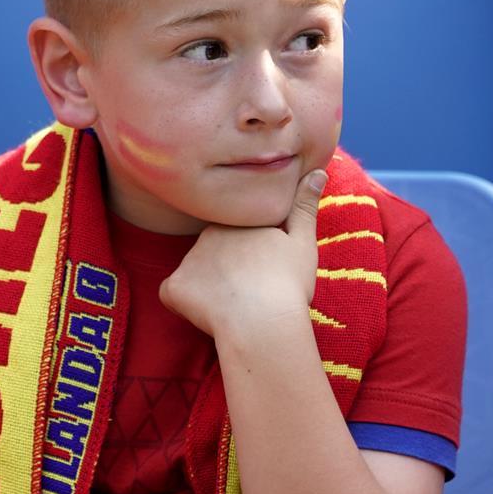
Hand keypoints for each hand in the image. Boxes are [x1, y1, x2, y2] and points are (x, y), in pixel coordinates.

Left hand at [158, 170, 327, 338]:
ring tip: (233, 306)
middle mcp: (206, 232)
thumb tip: (319, 171)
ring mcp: (187, 258)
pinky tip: (208, 315)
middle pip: (212, 251)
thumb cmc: (287, 283)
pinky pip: (173, 294)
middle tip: (249, 290)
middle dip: (225, 268)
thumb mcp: (303, 242)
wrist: (263, 322)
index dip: (248, 255)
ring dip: (206, 286)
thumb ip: (304, 206)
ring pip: (194, 272)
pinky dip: (185, 304)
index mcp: (236, 220)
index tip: (262, 273)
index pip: (234, 234)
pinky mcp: (173, 286)